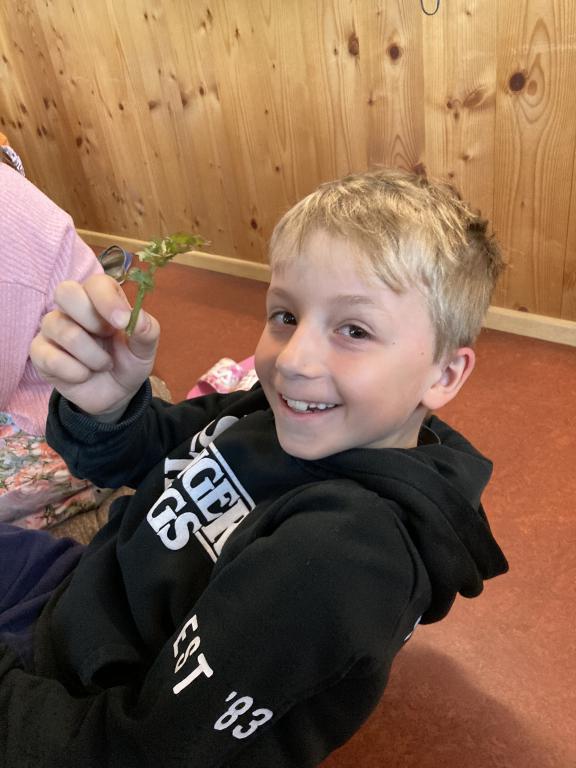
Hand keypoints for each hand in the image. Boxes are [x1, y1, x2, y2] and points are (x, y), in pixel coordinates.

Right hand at [30, 274, 159, 419]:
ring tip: (103, 365)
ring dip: (91, 355)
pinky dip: (74, 372)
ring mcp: (53, 328)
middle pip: (66, 292)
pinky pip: (49, 357)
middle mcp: (73, 308)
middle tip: (108, 338)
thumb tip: (138, 319)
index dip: (107, 300)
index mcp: (101, 299)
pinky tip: (84, 375)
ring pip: (61, 329)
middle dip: (91, 320)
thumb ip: (146, 331)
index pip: (96, 284)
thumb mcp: (144, 349)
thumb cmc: (128, 362)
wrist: (115, 393)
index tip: (122, 322)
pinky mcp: (40, 352)